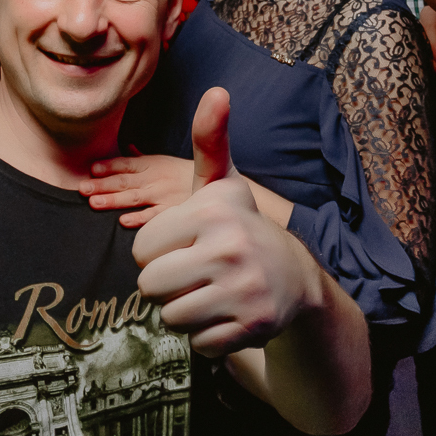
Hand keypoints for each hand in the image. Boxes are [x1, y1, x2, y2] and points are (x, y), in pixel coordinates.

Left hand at [82, 151, 194, 227]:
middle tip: (82, 188)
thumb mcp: (164, 162)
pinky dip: (140, 218)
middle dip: (103, 184)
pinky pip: (154, 216)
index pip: (126, 163)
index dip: (108, 166)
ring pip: (135, 197)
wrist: (217, 186)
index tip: (91, 169)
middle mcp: (155, 178)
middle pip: (125, 180)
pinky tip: (124, 221)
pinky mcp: (173, 212)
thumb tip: (126, 146)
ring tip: (94, 202)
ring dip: (114, 200)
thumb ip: (142, 158)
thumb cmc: (185, 175)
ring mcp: (163, 195)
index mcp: (151, 164)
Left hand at [133, 88, 323, 356]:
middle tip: (192, 276)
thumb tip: (216, 91)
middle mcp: (231, 248)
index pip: (141, 249)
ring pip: (171, 318)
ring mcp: (244, 291)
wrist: (294, 278)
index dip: (156, 254)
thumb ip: (210, 141)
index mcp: (214, 212)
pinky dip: (207, 337)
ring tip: (209, 294)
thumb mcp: (222, 186)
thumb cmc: (238, 229)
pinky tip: (227, 316)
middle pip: (150, 286)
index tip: (183, 248)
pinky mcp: (252, 328)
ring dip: (184, 313)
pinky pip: (198, 344)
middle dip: (165, 287)